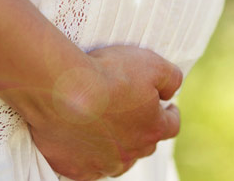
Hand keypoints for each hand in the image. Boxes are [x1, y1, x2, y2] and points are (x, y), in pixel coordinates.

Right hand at [29, 45, 182, 180]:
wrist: (62, 89)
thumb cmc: (107, 75)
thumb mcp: (152, 64)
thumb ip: (170, 78)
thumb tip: (171, 90)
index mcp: (152, 129)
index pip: (171, 125)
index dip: (170, 113)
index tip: (166, 106)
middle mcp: (130, 153)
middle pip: (143, 144)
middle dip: (141, 128)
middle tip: (130, 110)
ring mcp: (101, 164)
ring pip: (115, 159)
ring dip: (114, 144)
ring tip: (103, 124)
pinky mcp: (74, 168)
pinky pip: (85, 165)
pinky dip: (85, 152)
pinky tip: (79, 136)